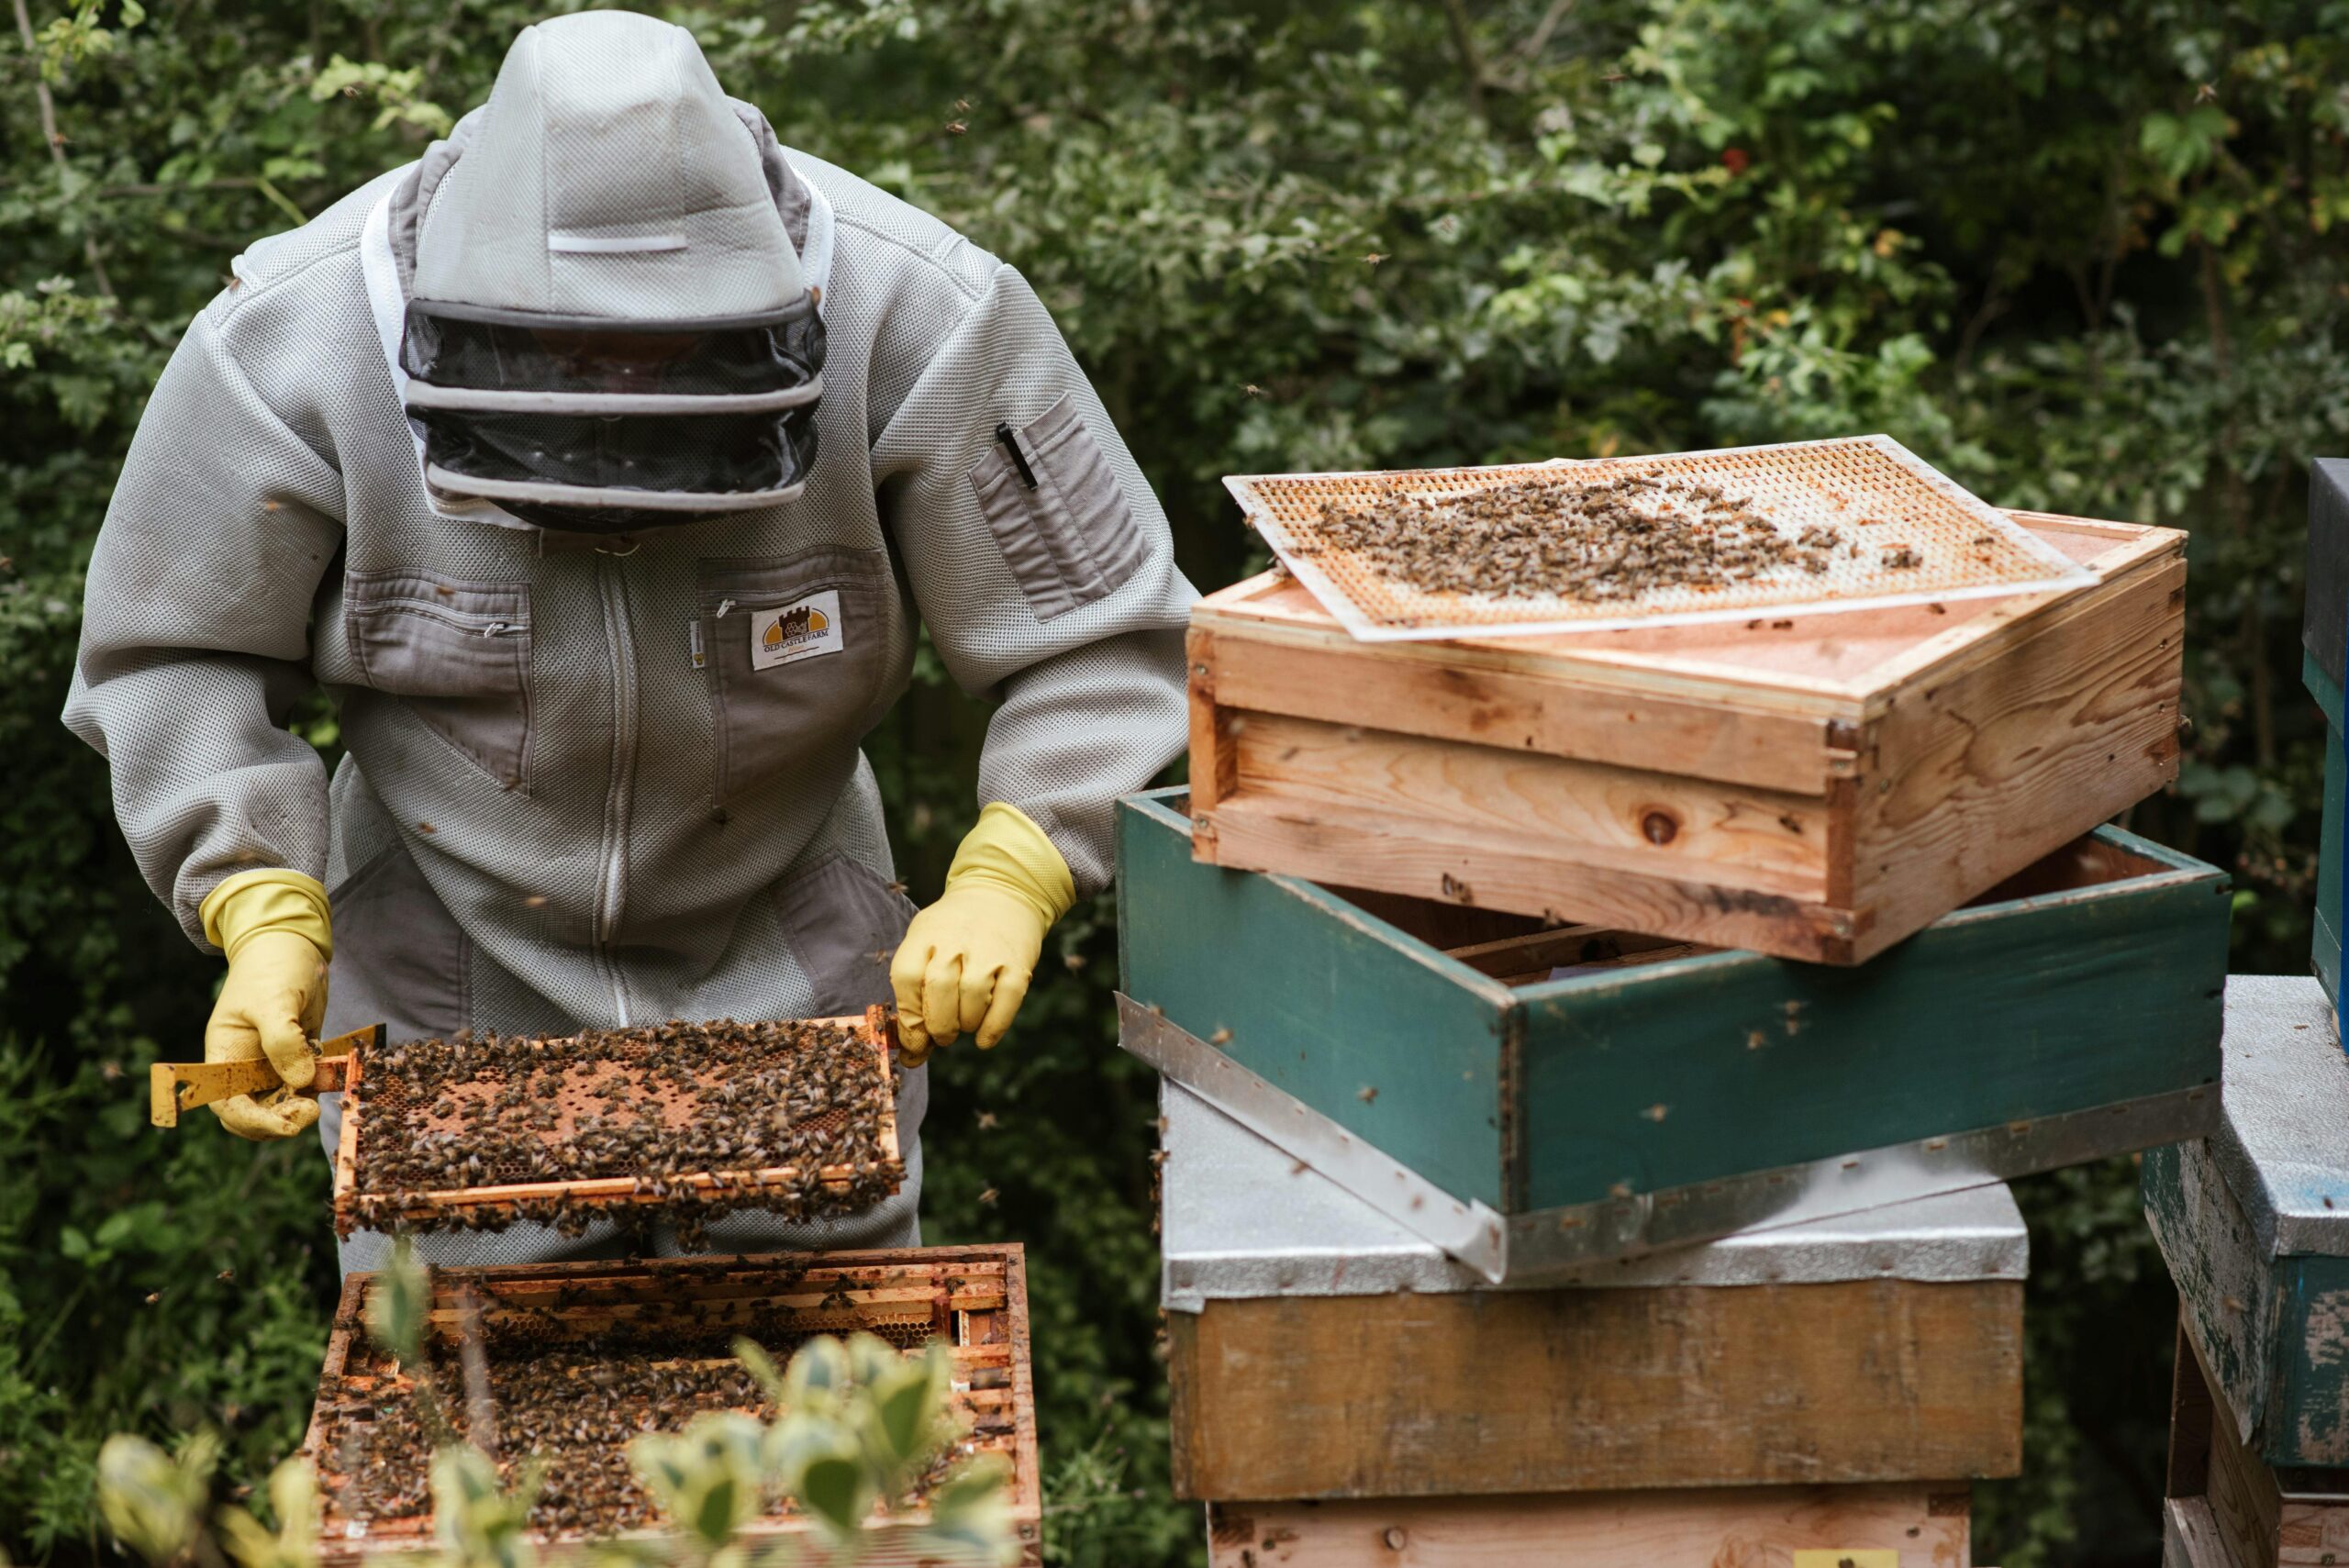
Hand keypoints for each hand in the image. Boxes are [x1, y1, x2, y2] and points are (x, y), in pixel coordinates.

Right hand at [197, 869, 334, 1139]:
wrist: (292, 944)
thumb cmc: (272, 967)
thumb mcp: (275, 1000)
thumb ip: (283, 1040)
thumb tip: (299, 1082)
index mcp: (224, 1054)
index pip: (228, 1104)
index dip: (253, 1121)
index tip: (284, 1125)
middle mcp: (244, 1066)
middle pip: (253, 1114)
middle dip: (278, 1121)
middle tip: (308, 1110)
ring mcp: (271, 1064)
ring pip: (281, 1105)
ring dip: (299, 1107)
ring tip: (321, 1090)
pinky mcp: (297, 1058)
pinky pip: (304, 1086)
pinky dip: (317, 1089)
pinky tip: (332, 1074)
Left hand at [891, 884, 1047, 1062]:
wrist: (1002, 892)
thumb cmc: (955, 931)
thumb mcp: (926, 942)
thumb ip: (915, 992)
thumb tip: (912, 1055)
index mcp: (926, 935)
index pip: (907, 979)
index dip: (909, 1015)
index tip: (915, 1035)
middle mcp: (956, 941)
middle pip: (939, 991)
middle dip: (938, 1026)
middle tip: (942, 1035)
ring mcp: (989, 951)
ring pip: (972, 1000)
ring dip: (965, 1024)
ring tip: (964, 1024)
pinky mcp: (1018, 963)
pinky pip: (1006, 1003)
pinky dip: (993, 1028)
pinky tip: (984, 1037)